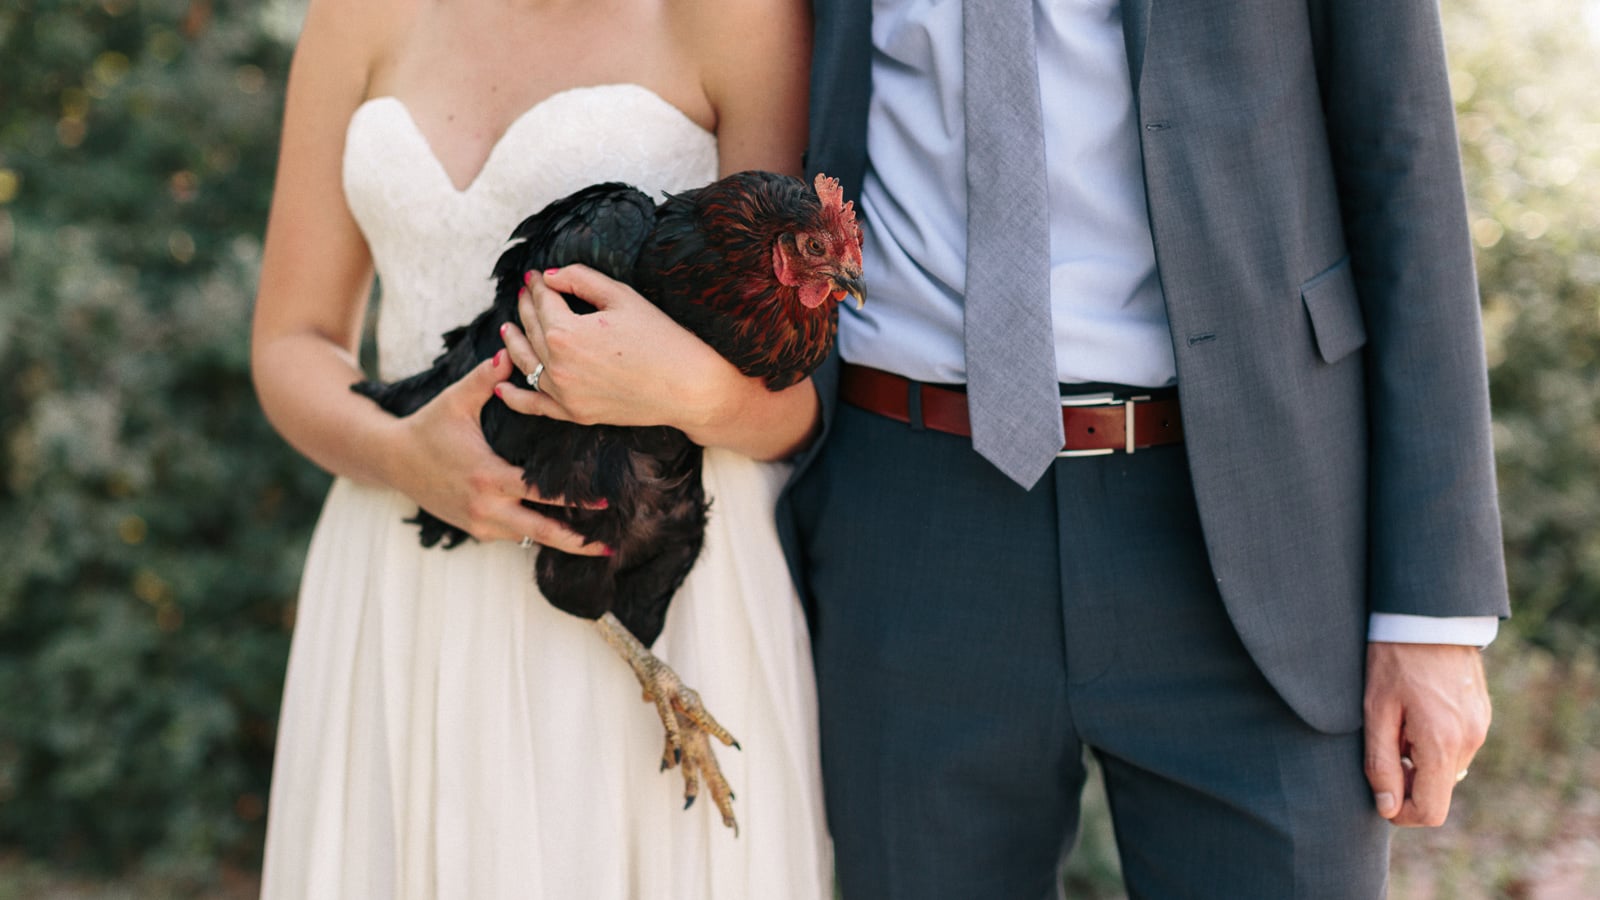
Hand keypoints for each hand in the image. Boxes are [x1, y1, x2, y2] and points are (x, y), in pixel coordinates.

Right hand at [387, 350, 608, 555]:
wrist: (393, 461)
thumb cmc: (429, 426)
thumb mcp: (455, 401)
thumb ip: (484, 378)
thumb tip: (511, 351)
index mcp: (486, 475)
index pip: (539, 491)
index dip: (574, 498)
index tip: (606, 499)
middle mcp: (485, 507)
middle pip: (540, 532)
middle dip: (577, 541)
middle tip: (611, 544)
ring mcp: (480, 523)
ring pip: (528, 538)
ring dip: (560, 541)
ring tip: (596, 542)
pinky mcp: (476, 530)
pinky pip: (513, 536)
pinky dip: (536, 533)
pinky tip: (563, 532)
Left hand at [495, 267, 743, 430]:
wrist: (688, 387)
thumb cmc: (662, 337)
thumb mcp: (622, 297)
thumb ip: (579, 279)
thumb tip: (548, 276)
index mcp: (566, 332)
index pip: (543, 302)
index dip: (538, 285)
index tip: (535, 276)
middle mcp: (558, 365)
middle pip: (531, 330)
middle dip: (526, 307)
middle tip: (526, 294)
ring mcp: (564, 394)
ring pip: (526, 363)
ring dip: (513, 342)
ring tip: (507, 327)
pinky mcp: (574, 413)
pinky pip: (534, 405)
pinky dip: (514, 395)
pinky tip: (502, 384)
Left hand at [1363, 642, 1490, 826]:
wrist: (1429, 616)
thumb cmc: (1394, 659)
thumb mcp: (1375, 710)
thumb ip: (1380, 762)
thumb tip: (1387, 806)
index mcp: (1442, 744)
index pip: (1430, 810)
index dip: (1402, 813)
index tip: (1380, 795)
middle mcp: (1469, 741)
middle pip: (1439, 791)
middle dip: (1408, 782)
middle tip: (1382, 749)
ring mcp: (1480, 728)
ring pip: (1447, 770)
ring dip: (1420, 762)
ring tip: (1397, 725)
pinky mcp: (1482, 716)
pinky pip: (1457, 747)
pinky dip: (1434, 744)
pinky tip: (1414, 714)